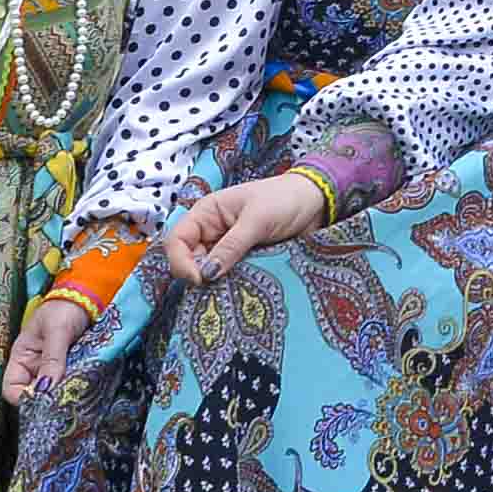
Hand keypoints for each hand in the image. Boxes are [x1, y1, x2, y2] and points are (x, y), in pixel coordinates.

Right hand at [2, 295, 95, 405]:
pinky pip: (68, 386)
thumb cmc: (63, 308)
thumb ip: (52, 360)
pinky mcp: (69, 371)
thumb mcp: (56, 331)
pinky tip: (83, 388)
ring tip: (75, 392)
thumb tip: (46, 390)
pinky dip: (74, 389)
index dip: (23, 399)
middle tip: (64, 398)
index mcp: (21, 359)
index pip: (12, 389)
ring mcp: (52, 371)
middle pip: (33, 396)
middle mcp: (34, 369)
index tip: (43, 399)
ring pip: (53, 394)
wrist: (86, 297)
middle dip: (47, 400)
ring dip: (63, 395)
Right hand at [159, 171, 333, 284]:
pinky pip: (227, 276)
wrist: (315, 202)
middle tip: (216, 289)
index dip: (180, 261)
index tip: (199, 279)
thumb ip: (232, 245)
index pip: (177, 240)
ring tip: (229, 291)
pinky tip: (238, 291)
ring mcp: (226, 247)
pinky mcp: (242, 261)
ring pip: (207, 271)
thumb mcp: (257, 220)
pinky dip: (229, 285)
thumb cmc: (284, 200)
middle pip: (188, 260)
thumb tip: (207, 273)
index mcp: (206, 213)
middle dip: (197, 275)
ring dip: (214, 283)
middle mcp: (211, 231)